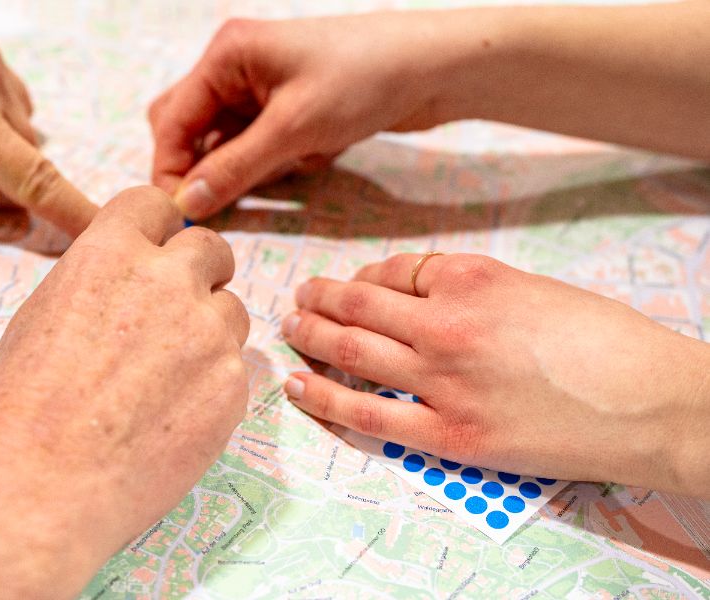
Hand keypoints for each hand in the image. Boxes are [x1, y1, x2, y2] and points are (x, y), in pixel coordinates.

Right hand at [0, 187, 249, 598]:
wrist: (37, 484)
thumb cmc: (20, 407)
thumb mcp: (44, 314)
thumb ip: (97, 280)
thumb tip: (128, 275)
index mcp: (110, 252)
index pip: (155, 205)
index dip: (159, 230)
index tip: (160, 251)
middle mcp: (167, 280)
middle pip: (211, 249)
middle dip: (201, 272)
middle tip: (181, 310)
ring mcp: (206, 331)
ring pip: (231, 311)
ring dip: (210, 332)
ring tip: (166, 380)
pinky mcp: (231, 383)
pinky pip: (236, 366)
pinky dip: (215, 383)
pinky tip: (176, 416)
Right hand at [150, 4, 709, 220]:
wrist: (434, 68)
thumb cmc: (364, 79)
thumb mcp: (294, 128)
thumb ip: (235, 168)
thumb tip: (186, 204)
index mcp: (227, 56)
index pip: (172, 120)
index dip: (171, 169)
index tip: (181, 215)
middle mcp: (236, 69)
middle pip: (191, 130)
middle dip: (204, 168)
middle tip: (225, 202)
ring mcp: (262, 90)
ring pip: (226, 144)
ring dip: (245, 167)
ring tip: (290, 166)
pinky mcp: (288, 110)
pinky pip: (259, 147)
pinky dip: (275, 163)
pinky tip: (313, 155)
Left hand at [280, 253, 709, 496]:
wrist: (652, 403)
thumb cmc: (606, 341)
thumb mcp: (533, 289)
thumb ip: (471, 290)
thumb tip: (422, 296)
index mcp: (471, 277)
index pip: (391, 270)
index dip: (361, 277)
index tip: (350, 284)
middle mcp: (445, 322)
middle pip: (358, 304)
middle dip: (319, 298)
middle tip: (299, 299)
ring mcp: (442, 380)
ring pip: (352, 351)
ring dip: (311, 337)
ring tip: (292, 330)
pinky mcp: (448, 435)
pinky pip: (367, 414)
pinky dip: (324, 398)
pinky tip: (298, 386)